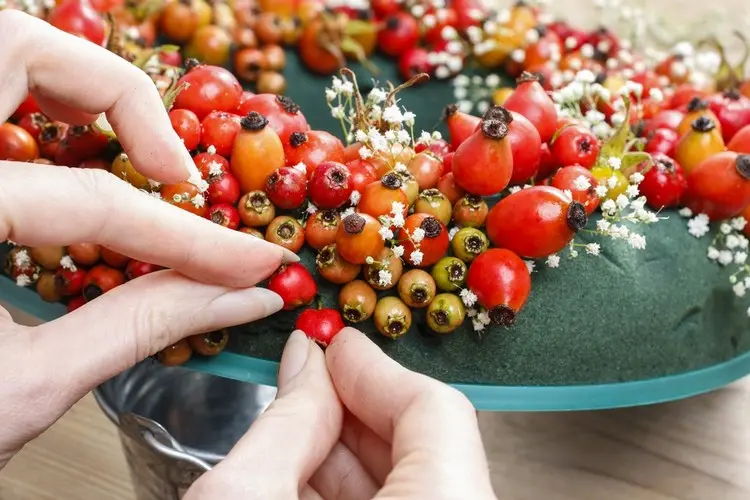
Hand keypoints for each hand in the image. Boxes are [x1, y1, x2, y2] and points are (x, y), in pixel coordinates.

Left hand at [0, 10, 292, 468]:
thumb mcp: (23, 389)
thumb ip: (138, 327)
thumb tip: (237, 298)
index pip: (90, 205)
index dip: (188, 235)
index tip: (250, 259)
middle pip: (14, 47)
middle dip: (118, 96)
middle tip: (171, 165)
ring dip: (70, 83)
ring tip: (124, 143)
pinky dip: (28, 103)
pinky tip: (60, 147)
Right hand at [187, 328, 496, 499]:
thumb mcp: (241, 499)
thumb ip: (285, 420)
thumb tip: (306, 360)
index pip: (435, 411)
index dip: (375, 368)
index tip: (335, 345)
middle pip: (425, 445)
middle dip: (355, 405)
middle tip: (309, 380)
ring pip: (411, 480)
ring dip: (348, 450)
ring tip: (298, 427)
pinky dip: (352, 487)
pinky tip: (307, 475)